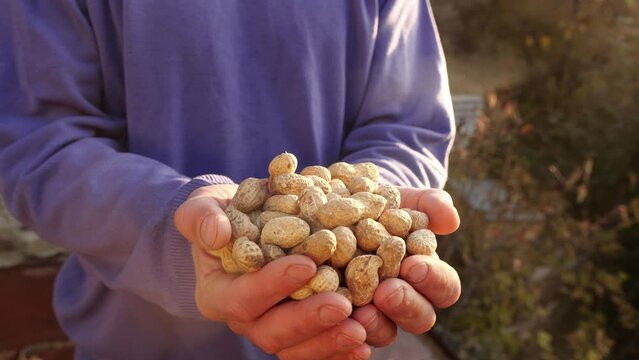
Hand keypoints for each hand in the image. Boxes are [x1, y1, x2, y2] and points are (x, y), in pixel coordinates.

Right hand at [175, 185, 370, 358]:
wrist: (244, 223)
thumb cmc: (222, 213)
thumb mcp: (204, 206)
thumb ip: (202, 218)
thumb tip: (217, 234)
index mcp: (218, 293)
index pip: (243, 298)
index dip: (273, 285)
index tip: (307, 265)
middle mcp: (244, 319)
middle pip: (272, 332)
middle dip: (308, 320)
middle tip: (342, 305)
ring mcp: (272, 328)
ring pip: (298, 348)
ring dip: (330, 341)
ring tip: (362, 328)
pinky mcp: (299, 331)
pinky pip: (317, 349)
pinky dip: (341, 349)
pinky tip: (367, 341)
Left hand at [351, 188, 461, 346]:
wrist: (341, 207)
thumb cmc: (382, 205)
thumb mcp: (404, 199)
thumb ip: (430, 205)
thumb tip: (450, 220)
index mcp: (428, 276)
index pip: (444, 287)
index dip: (433, 279)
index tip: (414, 265)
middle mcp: (406, 301)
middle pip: (420, 318)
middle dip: (405, 305)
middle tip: (387, 291)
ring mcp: (375, 315)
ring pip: (385, 333)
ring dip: (375, 325)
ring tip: (360, 311)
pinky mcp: (343, 320)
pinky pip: (347, 336)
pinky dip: (343, 332)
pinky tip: (332, 321)